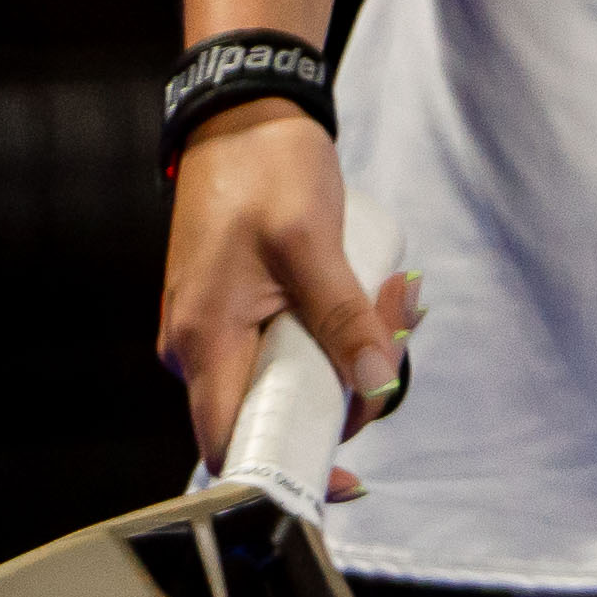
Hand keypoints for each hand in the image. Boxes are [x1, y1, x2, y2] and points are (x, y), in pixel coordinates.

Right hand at [156, 105, 415, 502]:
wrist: (243, 116)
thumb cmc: (265, 170)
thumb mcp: (312, 241)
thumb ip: (343, 317)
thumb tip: (378, 381)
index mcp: (205, 342)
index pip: (231, 445)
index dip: (285, 473)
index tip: (347, 480)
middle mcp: (199, 348)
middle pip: (274, 415)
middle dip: (347, 393)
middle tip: (397, 338)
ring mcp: (216, 330)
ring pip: (290, 378)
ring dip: (349, 353)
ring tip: (393, 295)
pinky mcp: (236, 311)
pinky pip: (288, 346)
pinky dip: (333, 331)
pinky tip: (374, 290)